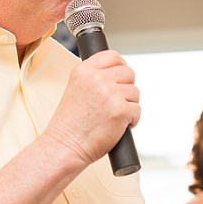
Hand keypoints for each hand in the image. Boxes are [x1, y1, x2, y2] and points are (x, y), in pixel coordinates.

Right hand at [42, 50, 139, 165]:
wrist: (64, 147)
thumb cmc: (70, 124)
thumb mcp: (76, 89)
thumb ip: (94, 78)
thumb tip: (119, 73)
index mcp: (84, 70)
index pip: (112, 56)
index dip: (120, 67)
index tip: (120, 78)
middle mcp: (97, 78)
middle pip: (128, 73)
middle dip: (126, 88)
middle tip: (116, 103)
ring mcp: (110, 93)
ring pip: (135, 92)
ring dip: (129, 105)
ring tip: (113, 117)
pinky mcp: (121, 110)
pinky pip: (137, 110)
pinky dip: (132, 120)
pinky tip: (118, 127)